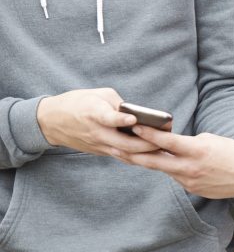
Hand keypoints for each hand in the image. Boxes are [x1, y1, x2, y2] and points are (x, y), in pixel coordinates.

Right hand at [36, 88, 160, 156]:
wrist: (51, 121)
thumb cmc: (79, 102)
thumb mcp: (98, 94)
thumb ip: (119, 103)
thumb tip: (139, 114)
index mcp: (93, 113)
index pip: (107, 118)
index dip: (120, 119)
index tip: (133, 119)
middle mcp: (96, 132)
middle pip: (123, 143)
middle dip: (145, 144)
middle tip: (163, 140)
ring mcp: (98, 145)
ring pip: (124, 154)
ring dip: (144, 154)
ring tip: (163, 149)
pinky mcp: (99, 151)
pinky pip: (121, 156)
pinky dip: (136, 156)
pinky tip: (153, 155)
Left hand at [114, 127, 233, 198]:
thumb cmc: (231, 151)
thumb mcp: (210, 140)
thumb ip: (187, 143)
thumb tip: (167, 144)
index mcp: (198, 150)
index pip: (167, 142)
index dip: (148, 134)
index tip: (134, 126)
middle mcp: (191, 167)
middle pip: (154, 161)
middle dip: (133, 153)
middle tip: (116, 145)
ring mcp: (190, 180)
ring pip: (161, 169)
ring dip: (145, 161)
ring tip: (127, 153)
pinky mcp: (192, 189)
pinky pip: (174, 176)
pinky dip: (166, 168)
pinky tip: (156, 162)